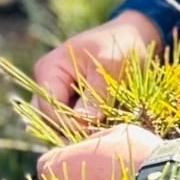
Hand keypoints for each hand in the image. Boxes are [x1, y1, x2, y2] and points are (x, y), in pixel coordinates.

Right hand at [31, 10, 161, 125]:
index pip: (48, 106)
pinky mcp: (70, 105)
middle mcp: (47, 84)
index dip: (66, 123)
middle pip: (47, 119)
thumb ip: (95, 95)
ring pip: (57, 125)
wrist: (132, 39)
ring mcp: (57, 95)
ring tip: (101, 134)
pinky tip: (102, 131)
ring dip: (77, 132)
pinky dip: (84, 129)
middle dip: (69, 131)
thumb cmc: (120, 46)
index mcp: (50, 69)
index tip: (91, 132)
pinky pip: (70, 124)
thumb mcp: (110, 66)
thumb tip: (82, 123)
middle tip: (96, 139)